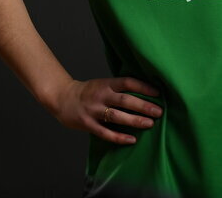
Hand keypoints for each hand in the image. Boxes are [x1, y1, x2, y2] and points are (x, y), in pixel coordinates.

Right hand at [47, 77, 163, 144]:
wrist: (62, 98)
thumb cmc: (88, 92)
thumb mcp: (103, 84)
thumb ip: (119, 89)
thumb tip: (145, 95)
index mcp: (106, 84)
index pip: (128, 82)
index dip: (143, 87)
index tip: (158, 93)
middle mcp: (101, 96)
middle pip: (125, 100)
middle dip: (143, 106)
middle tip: (159, 112)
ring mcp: (93, 110)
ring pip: (117, 116)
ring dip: (134, 120)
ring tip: (149, 124)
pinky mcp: (87, 124)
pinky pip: (105, 132)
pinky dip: (119, 137)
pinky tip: (132, 139)